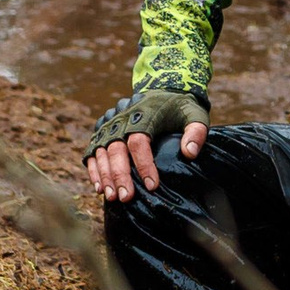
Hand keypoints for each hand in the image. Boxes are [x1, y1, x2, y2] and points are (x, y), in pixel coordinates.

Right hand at [84, 90, 209, 202]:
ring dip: (106, 176)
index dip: (144, 164)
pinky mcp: (101, 132)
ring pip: (102, 152)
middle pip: (116, 149)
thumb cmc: (179, 108)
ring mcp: (109, 126)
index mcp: (143, 114)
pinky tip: (100, 188)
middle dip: (120, 175)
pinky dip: (94, 170)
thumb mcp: (193, 115)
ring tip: (113, 197)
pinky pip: (93, 152)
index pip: (139, 142)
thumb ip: (195, 132)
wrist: (162, 92)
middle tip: (126, 197)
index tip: (152, 186)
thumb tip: (189, 153)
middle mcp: (121, 120)